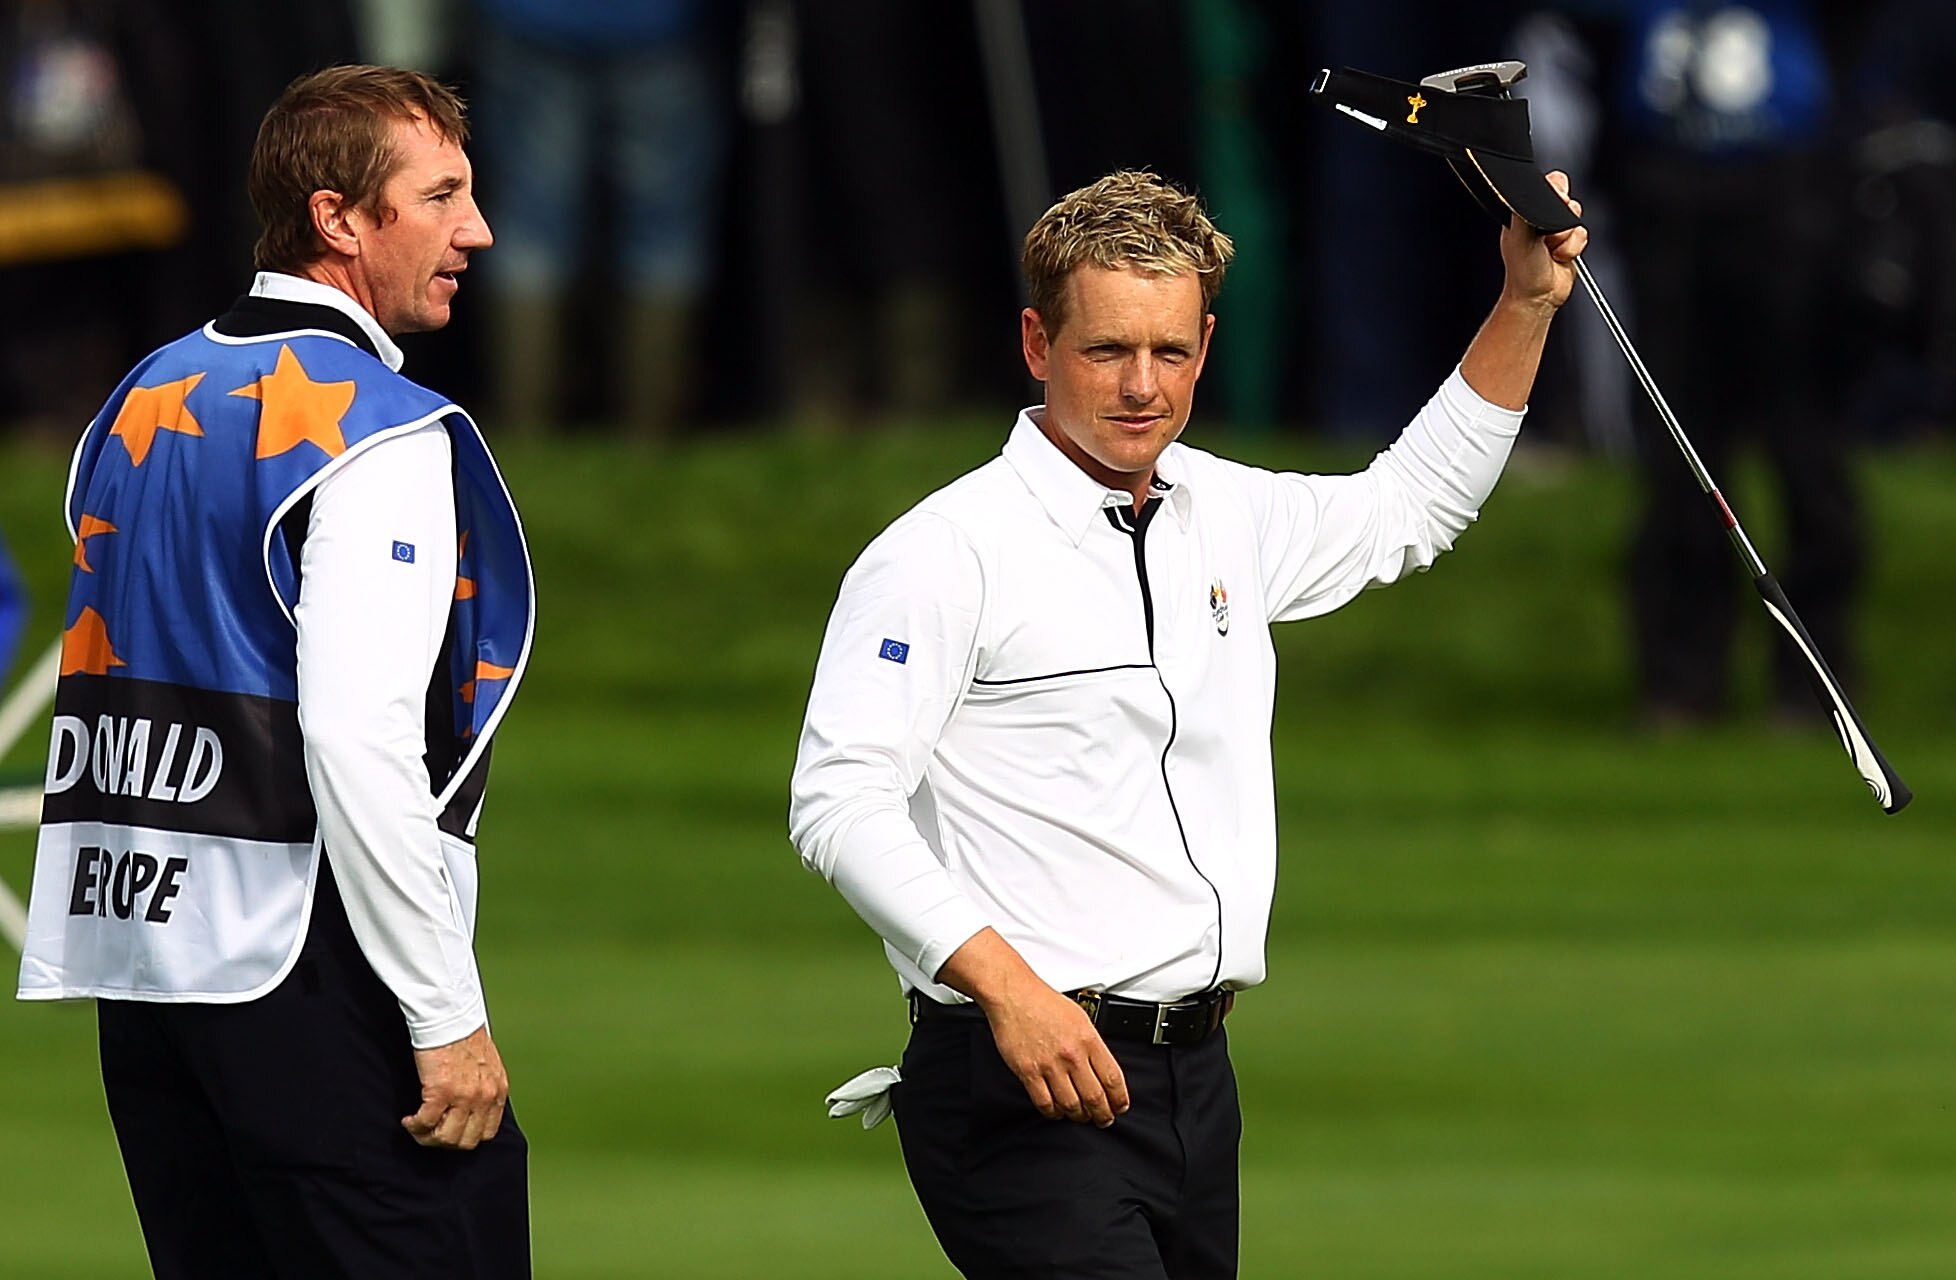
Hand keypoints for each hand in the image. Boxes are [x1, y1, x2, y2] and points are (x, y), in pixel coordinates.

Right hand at [402, 1023, 507, 1149]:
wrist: (450, 1015)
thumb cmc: (464, 1035)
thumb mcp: (488, 1065)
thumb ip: (484, 1087)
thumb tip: (472, 1109)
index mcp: (498, 1090)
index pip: (487, 1133)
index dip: (466, 1137)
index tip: (450, 1132)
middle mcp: (485, 1096)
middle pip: (466, 1141)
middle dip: (445, 1142)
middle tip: (430, 1133)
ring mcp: (464, 1096)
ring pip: (446, 1138)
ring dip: (427, 1137)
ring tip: (417, 1127)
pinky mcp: (441, 1091)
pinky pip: (425, 1123)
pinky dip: (414, 1126)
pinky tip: (409, 1119)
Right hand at [936, 928, 1130, 1126]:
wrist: (1015, 995)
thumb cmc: (1044, 1003)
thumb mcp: (1081, 1018)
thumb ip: (1092, 1044)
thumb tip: (1102, 1068)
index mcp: (1089, 1040)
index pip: (1113, 1079)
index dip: (1119, 1099)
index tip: (1119, 1106)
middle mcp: (1071, 1055)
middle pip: (1095, 1098)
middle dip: (1102, 1115)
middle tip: (1103, 1119)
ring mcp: (1050, 1065)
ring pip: (1071, 1105)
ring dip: (1079, 1116)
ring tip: (1081, 1116)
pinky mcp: (1028, 1072)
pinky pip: (1045, 1103)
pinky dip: (1053, 1113)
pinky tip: (1056, 1111)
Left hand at [1499, 170, 1588, 311]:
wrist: (1538, 296)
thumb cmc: (1522, 272)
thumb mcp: (1519, 237)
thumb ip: (1526, 212)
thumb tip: (1535, 195)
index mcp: (1523, 212)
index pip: (1545, 186)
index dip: (1555, 191)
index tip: (1557, 200)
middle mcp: (1541, 218)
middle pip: (1565, 199)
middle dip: (1562, 218)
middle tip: (1549, 235)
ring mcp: (1557, 230)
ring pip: (1575, 217)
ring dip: (1566, 237)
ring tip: (1552, 250)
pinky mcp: (1571, 242)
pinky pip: (1583, 234)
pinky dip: (1574, 247)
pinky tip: (1560, 257)